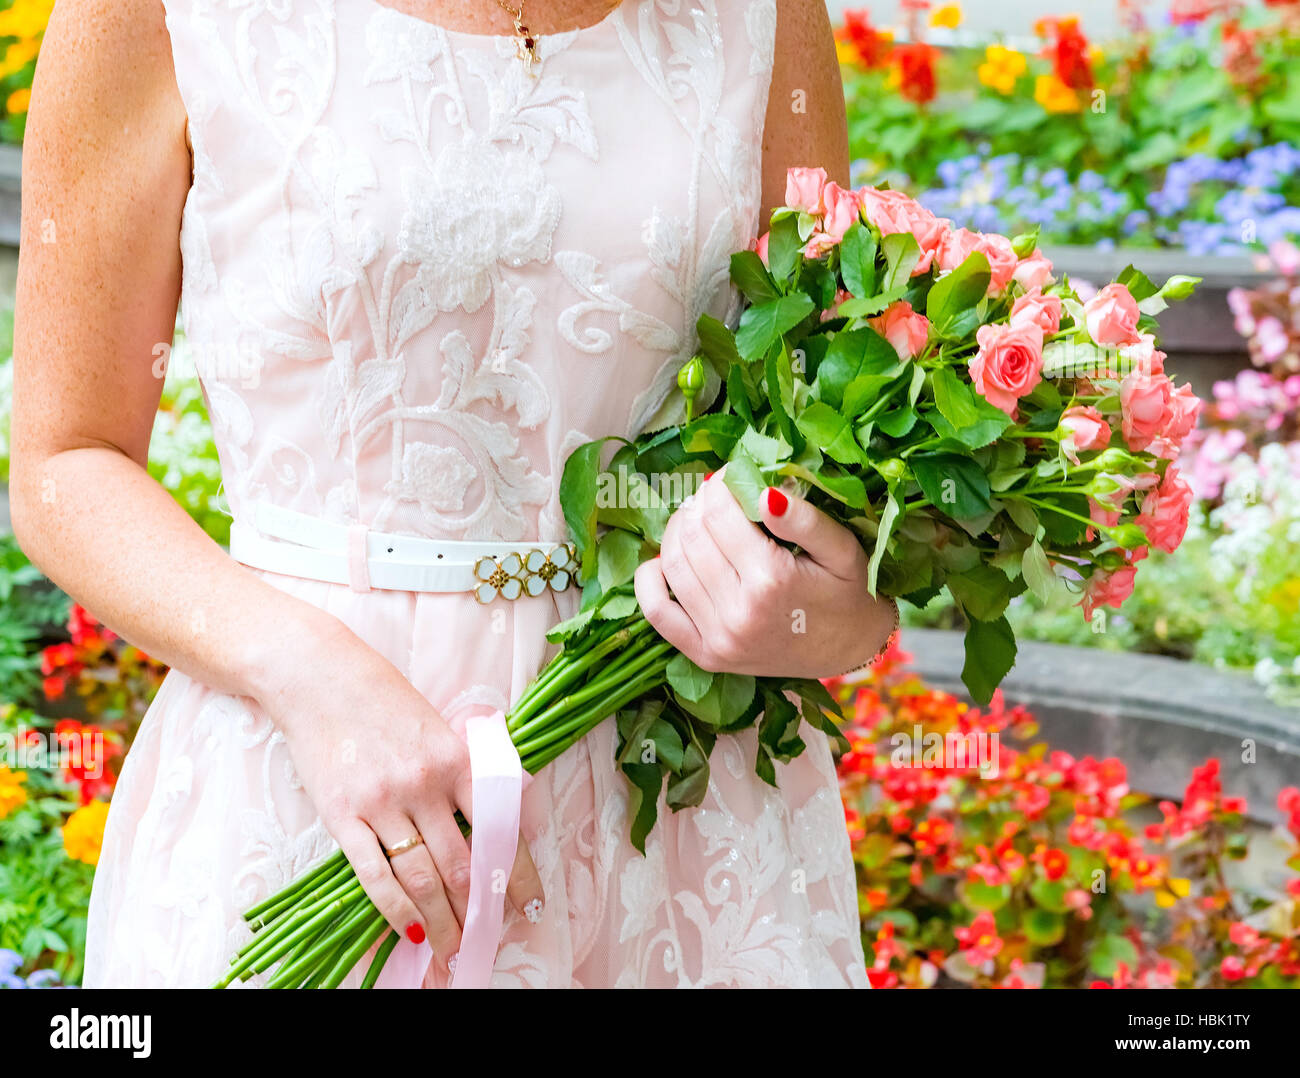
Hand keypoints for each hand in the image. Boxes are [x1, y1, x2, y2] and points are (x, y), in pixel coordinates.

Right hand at [254, 612, 544, 973]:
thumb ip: (465, 772)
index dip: (516, 874)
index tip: (528, 905)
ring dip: (441, 920)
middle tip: (486, 939)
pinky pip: (374, 875)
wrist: (319, 677)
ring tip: (452, 948)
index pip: (498, 829)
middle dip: (478, 910)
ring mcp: (381, 802)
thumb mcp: (439, 727)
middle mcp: (424, 784)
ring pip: (421, 877)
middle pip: (461, 864)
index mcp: (456, 759)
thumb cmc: (384, 700)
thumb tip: (497, 821)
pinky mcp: (342, 816)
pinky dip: (394, 909)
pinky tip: (409, 931)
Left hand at [634, 469, 894, 678]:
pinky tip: (663, 560)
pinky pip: (657, 612)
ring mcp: (717, 638)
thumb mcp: (841, 548)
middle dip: (699, 503)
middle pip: (692, 535)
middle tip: (715, 494)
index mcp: (771, 580)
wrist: (848, 649)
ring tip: (697, 519)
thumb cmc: (846, 592)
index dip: (719, 484)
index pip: (720, 513)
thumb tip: (763, 492)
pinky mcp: (705, 655)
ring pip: (672, 564)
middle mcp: (738, 612)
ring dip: (677, 531)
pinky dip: (649, 580)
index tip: (731, 474)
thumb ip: (805, 520)